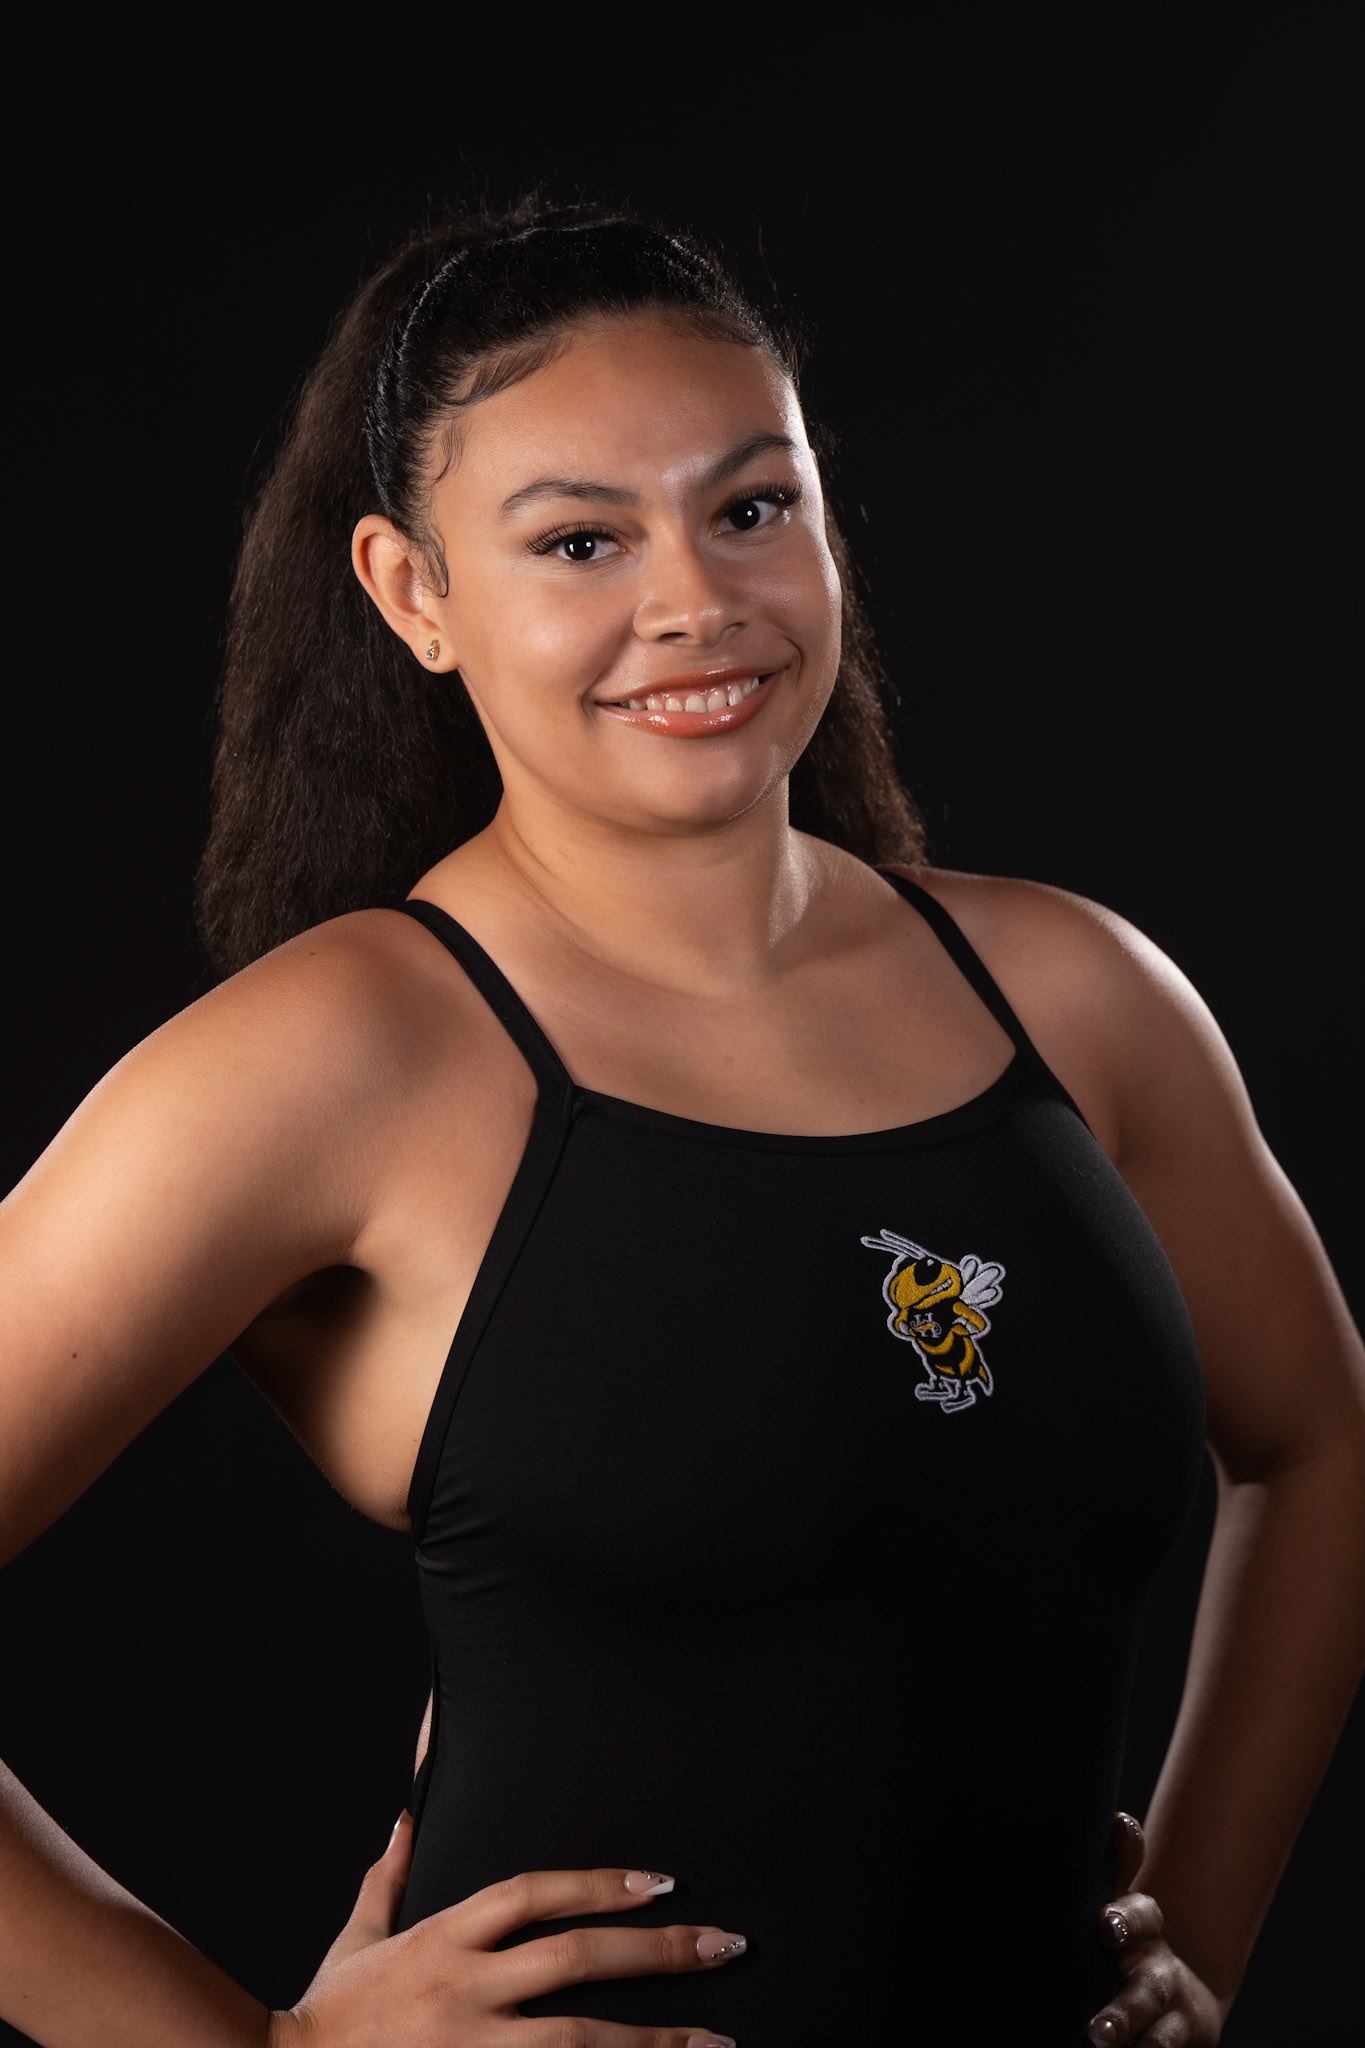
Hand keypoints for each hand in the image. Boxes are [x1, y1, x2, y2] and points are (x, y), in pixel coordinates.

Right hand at [266, 1810, 743, 2047]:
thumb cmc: (325, 2017)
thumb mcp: (356, 1940)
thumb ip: (389, 1880)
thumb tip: (404, 1820)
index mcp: (442, 1938)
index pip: (535, 1892)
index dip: (602, 1881)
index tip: (664, 1881)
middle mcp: (464, 1988)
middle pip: (576, 1958)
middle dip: (657, 1951)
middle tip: (723, 1944)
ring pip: (580, 2040)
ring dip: (654, 2041)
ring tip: (715, 2042)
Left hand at [1084, 1812, 1223, 2046]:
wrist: (1181, 1998)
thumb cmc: (1132, 1941)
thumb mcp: (1123, 1905)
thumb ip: (1119, 1865)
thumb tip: (1119, 1819)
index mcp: (1144, 1931)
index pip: (1140, 1918)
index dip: (1125, 1920)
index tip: (1105, 1926)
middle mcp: (1161, 1976)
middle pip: (1145, 1994)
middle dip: (1123, 2012)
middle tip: (1097, 2031)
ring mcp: (1174, 2020)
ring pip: (1158, 2040)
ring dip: (1133, 2044)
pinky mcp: (1183, 2044)